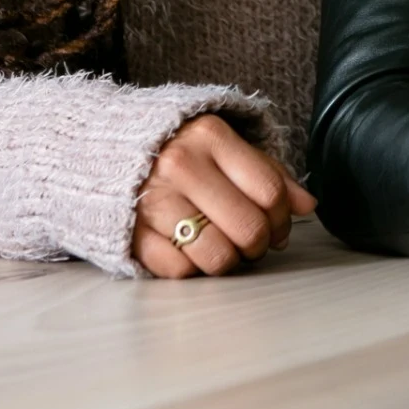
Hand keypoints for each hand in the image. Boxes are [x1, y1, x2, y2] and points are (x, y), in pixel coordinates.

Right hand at [132, 114, 316, 277]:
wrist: (101, 150)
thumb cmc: (177, 151)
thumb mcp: (224, 146)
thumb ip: (268, 172)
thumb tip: (307, 205)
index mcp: (210, 137)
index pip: (269, 191)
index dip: (282, 218)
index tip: (278, 224)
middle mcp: (180, 166)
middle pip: (249, 228)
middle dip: (260, 244)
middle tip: (253, 242)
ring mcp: (152, 201)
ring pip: (218, 256)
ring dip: (230, 260)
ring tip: (224, 247)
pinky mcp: (130, 234)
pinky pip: (181, 271)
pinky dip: (193, 268)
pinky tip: (191, 250)